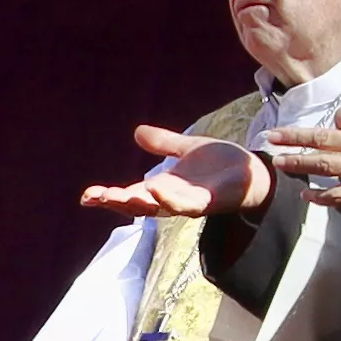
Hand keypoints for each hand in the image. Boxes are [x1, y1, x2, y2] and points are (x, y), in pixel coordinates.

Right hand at [80, 122, 266, 223]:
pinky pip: (187, 205)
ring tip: (123, 194)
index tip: (86, 197)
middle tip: (96, 197)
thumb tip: (137, 132)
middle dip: (117, 202)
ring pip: (160, 207)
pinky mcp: (209, 202)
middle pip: (139, 204)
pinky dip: (171, 199)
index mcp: (163, 186)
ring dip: (141, 202)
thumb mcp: (186, 148)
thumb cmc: (221, 164)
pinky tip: (157, 188)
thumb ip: (164, 143)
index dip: (108, 197)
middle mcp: (172, 198)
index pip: (130, 194)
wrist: (254, 172)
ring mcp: (190, 202)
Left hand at [271, 107, 340, 210]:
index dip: (336, 122)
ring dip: (298, 163)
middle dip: (294, 137)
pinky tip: (305, 195)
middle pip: (322, 138)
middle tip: (273, 136)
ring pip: (323, 164)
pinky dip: (320, 196)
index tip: (333, 127)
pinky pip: (337, 195)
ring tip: (280, 161)